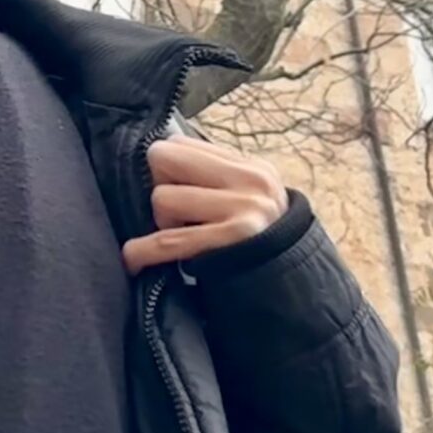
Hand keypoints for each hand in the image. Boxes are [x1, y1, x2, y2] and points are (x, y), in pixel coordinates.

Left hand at [121, 137, 289, 275]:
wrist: (300, 290)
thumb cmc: (261, 244)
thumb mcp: (250, 200)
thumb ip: (214, 178)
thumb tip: (159, 162)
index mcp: (251, 167)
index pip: (179, 143)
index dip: (167, 168)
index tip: (173, 191)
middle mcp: (251, 181)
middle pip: (163, 157)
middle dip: (157, 184)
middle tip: (173, 214)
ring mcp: (244, 209)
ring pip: (161, 198)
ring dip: (161, 222)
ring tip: (183, 237)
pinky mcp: (233, 241)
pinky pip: (167, 241)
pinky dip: (142, 251)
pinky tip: (133, 259)